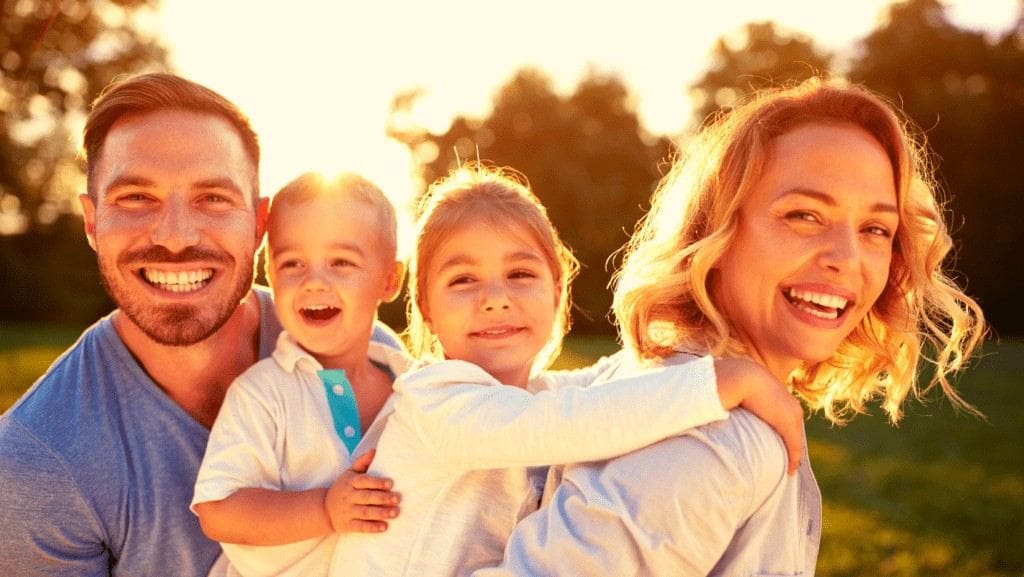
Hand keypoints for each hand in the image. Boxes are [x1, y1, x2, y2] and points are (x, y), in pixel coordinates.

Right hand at [324, 449, 400, 532]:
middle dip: (383, 498)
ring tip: (396, 512)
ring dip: (381, 513)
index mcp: (350, 482)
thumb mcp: (349, 473)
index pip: (364, 481)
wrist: (324, 508)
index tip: (391, 483)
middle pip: (367, 497)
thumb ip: (362, 462)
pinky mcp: (347, 525)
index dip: (377, 482)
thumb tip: (374, 450)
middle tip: (398, 498)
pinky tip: (384, 527)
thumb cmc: (343, 487)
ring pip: (365, 512)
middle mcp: (349, 497)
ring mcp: (347, 512)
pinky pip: (360, 527)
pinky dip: (372, 527)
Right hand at [714, 358, 804, 474]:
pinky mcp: (788, 424)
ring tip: (788, 468)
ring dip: (792, 454)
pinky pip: (794, 446)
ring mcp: (791, 413)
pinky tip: (790, 471)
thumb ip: (735, 397)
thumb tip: (722, 405)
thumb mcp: (737, 389)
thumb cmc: (732, 380)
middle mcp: (789, 403)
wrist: (740, 376)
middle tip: (785, 461)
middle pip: (794, 429)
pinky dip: (793, 459)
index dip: (779, 430)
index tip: (775, 443)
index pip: (783, 415)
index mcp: (777, 392)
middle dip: (790, 444)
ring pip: (795, 440)